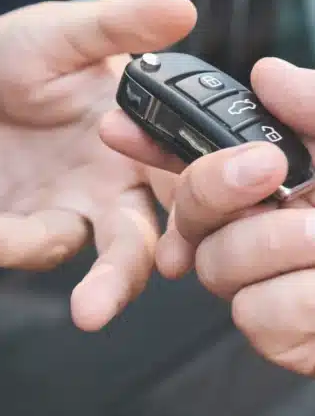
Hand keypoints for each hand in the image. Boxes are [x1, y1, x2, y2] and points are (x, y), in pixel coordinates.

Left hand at [0, 0, 195, 329]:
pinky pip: (8, 241)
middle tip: (98, 302)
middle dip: (122, 274)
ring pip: (75, 258)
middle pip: (138, 243)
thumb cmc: (43, 54)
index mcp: (150, 144)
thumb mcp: (70, 31)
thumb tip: (179, 8)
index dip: (197, 198)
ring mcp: (74, 212)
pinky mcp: (23, 224)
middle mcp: (121, 189)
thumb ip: (119, 25)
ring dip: (26, 268)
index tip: (180, 214)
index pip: (189, 178)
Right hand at [101, 57, 314, 374]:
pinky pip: (261, 322)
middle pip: (192, 217)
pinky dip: (302, 304)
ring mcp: (285, 290)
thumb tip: (267, 75)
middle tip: (263, 170)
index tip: (118, 123)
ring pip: (219, 271)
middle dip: (212, 188)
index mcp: (291, 181)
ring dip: (277, 248)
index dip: (155, 140)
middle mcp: (278, 233)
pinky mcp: (298, 341)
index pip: (205, 159)